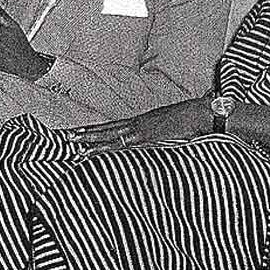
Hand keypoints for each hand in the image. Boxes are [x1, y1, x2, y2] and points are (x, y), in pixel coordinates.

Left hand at [66, 100, 211, 153]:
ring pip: (110, 137)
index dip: (96, 130)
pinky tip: (97, 154)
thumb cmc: (192, 122)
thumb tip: (155, 144)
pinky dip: (108, 150)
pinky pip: (124, 146)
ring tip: (74, 145)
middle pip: (106, 129)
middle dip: (86, 134)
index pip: (113, 127)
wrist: (203, 115)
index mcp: (142, 123)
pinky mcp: (148, 139)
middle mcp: (138, 124)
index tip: (80, 132)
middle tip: (67, 137)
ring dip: (91, 141)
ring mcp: (142, 131)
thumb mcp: (173, 132)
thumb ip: (161, 138)